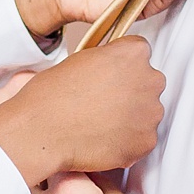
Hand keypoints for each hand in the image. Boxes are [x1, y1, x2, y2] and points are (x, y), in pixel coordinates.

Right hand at [0, 36, 163, 185]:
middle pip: (148, 83)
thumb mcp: (81, 59)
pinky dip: (127, 141)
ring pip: (147, 112)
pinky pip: (142, 139)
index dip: (122, 66)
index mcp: (134, 53)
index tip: (111, 76)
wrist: (43, 131)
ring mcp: (151, 112)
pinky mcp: (146, 141)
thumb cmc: (53, 95)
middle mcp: (150, 79)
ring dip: (130, 117)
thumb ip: (107, 61)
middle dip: (131, 91)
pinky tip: (103, 138)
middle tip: (103, 102)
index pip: (140, 53)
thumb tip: (113, 70)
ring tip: (100, 123)